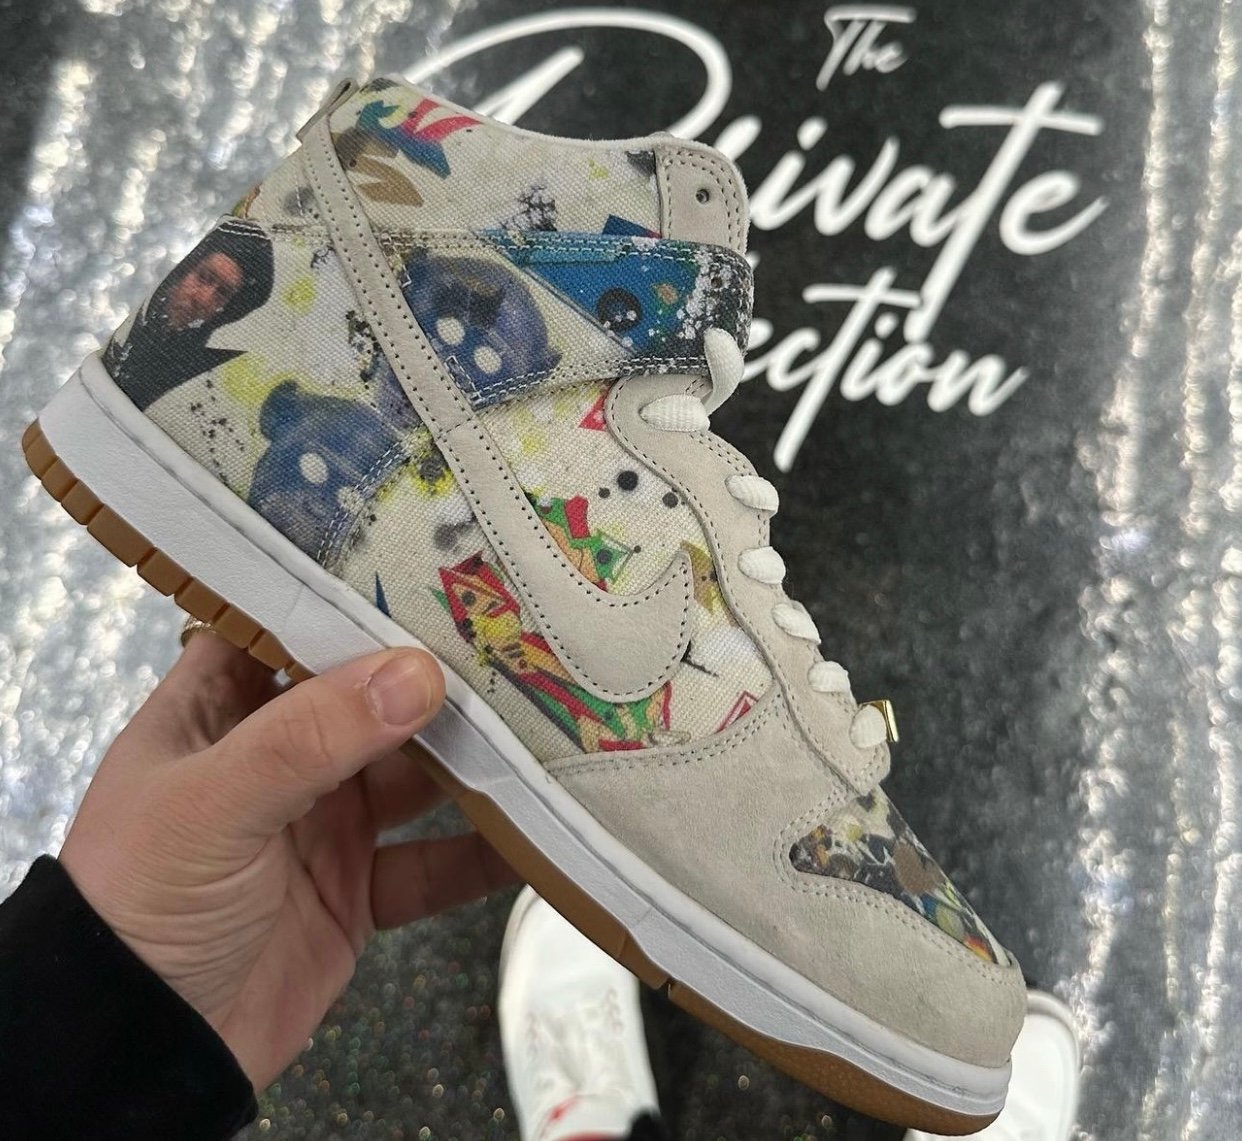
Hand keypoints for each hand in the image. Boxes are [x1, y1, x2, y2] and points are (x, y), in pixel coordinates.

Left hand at [59, 633, 516, 1089]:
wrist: (142, 1051)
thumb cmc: (146, 900)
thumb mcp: (213, 802)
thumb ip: (311, 736)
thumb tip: (420, 673)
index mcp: (218, 712)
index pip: (283, 627)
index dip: (346, 594)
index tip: (429, 561)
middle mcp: (276, 757)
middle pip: (367, 699)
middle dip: (435, 676)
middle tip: (519, 638)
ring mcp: (322, 825)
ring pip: (413, 776)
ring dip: (472, 759)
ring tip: (550, 721)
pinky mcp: (359, 892)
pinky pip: (432, 863)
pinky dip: (483, 852)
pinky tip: (543, 828)